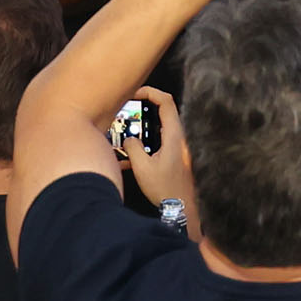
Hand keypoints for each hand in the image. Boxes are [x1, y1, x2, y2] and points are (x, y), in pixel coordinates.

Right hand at [116, 83, 193, 211]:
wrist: (179, 208)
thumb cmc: (165, 189)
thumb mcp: (142, 167)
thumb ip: (132, 148)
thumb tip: (128, 139)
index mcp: (173, 135)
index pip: (166, 101)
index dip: (151, 92)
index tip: (135, 93)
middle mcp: (177, 137)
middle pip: (160, 112)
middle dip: (141, 111)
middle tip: (125, 113)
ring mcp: (175, 147)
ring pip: (155, 130)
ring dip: (139, 132)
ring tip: (121, 138)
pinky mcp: (171, 156)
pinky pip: (155, 144)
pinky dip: (141, 147)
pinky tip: (126, 160)